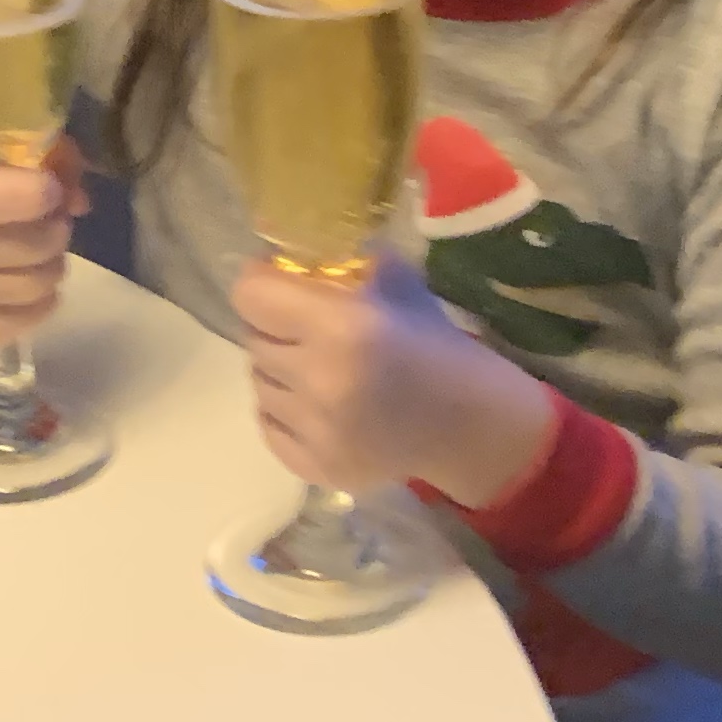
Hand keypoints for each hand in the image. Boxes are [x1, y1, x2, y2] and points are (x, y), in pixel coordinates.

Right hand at [0, 145, 83, 352]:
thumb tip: (81, 201)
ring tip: (37, 254)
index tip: (48, 190)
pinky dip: (42, 300)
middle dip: (55, 230)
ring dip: (51, 265)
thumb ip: (31, 169)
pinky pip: (32, 319)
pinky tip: (27, 284)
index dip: (51, 191)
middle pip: (41, 245)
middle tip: (46, 225)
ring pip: (41, 284)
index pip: (29, 197)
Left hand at [230, 248, 560, 509]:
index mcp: (341, 325)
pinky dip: (284, 413)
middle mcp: (319, 379)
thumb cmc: (435, 346)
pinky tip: (317, 404)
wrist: (469, 425)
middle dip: (274, 326)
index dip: (260, 282)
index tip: (277, 279)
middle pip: (254, 340)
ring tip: (314, 367)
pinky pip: (269, 428)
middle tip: (302, 325)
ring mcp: (315, 431)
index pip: (251, 296)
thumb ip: (347, 264)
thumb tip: (297, 254)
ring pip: (259, 386)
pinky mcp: (316, 468)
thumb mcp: (399, 284)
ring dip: (279, 371)